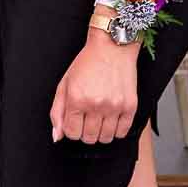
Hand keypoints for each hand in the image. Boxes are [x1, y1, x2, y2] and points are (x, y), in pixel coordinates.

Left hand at [50, 29, 138, 144]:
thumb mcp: (65, 84)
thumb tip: (58, 136)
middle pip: (88, 138)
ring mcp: (114, 106)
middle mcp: (96, 104)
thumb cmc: (88, 63)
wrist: (112, 48)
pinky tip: (112, 118)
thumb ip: (57, 111)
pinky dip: (116, 130)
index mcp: (77, 99)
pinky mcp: (130, 106)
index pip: (71, 133)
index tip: (75, 121)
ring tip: (100, 118)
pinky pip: (122, 132)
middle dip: (85, 132)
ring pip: (105, 138)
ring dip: (101, 133)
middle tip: (88, 118)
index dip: (72, 129)